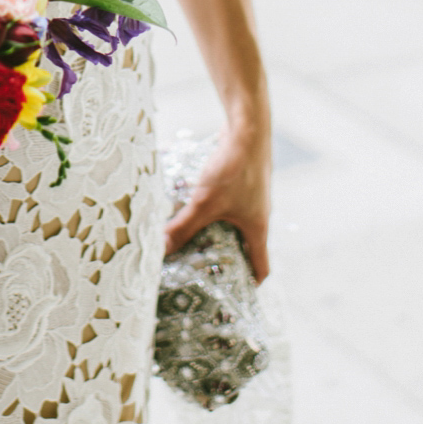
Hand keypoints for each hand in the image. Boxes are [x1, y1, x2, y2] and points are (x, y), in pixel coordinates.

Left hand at [163, 118, 270, 281]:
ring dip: (217, 232)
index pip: (261, 266)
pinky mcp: (241, 179)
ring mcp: (251, 196)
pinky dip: (214, 209)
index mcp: (257, 228)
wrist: (246, 127)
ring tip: (192, 239)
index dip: (249, 284)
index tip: (235, 296)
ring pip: (235, 222)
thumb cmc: (234, 168)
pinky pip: (228, 202)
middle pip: (246, 245)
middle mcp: (258, 214)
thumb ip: (183, 227)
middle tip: (204, 269)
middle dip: (226, 258)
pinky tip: (191, 205)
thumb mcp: (204, 203)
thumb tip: (161, 250)